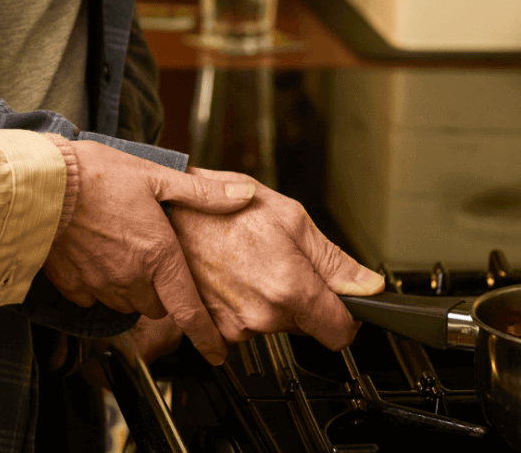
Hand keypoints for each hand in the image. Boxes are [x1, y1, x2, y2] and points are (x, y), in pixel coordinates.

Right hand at [43, 141, 255, 363]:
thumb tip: (242, 195)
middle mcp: (131, 278)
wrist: (41, 184)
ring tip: (119, 246)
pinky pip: (93, 296)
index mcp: (158, 255)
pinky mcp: (72, 285)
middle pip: (156, 304)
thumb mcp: (155, 176)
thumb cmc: (95, 175)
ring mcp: (100, 285)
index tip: (217, 353)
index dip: (207, 336)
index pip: (190, 310)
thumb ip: (201, 193)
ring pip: (125, 301)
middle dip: (159, 288)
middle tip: (150, 254)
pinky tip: (92, 252)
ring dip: (129, 285)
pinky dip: (97, 282)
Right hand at [168, 168, 384, 352]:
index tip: (336, 301)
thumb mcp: (289, 217)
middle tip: (275, 259)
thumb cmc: (222, 207)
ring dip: (266, 299)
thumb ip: (333, 259)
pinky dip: (241, 304)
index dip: (344, 314)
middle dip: (298, 297)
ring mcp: (236, 326)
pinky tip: (231, 275)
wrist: (170, 212)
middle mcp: (264, 315)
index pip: (340, 333)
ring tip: (247, 261)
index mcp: (290, 287)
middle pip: (304, 324)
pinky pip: (243, 324)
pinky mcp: (214, 328)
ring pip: (272, 323)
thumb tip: (368, 286)